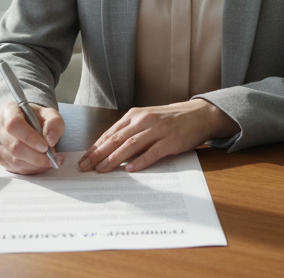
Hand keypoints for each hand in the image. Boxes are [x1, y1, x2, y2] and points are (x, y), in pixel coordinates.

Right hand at [0, 101, 64, 174]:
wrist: (28, 124)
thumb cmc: (37, 118)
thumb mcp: (50, 114)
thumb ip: (54, 123)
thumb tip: (50, 140)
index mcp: (9, 110)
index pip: (14, 124)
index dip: (30, 138)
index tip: (46, 147)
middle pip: (14, 146)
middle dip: (36, 157)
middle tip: (53, 159)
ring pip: (14, 160)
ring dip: (35, 165)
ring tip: (49, 161)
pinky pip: (13, 168)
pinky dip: (29, 169)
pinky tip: (39, 164)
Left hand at [77, 99, 238, 172]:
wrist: (200, 114)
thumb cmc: (171, 119)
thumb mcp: (148, 119)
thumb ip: (131, 131)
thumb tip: (109, 149)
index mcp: (135, 115)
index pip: (110, 133)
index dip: (96, 147)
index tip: (84, 159)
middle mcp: (144, 120)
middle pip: (116, 139)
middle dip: (99, 154)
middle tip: (86, 167)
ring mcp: (158, 130)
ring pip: (131, 146)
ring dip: (114, 159)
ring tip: (102, 169)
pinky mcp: (171, 141)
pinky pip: (153, 152)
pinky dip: (140, 161)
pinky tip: (130, 169)